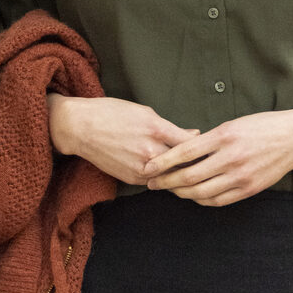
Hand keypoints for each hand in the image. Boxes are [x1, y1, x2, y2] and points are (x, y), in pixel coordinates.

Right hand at [47, 94, 198, 185]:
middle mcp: (150, 151)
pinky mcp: (132, 178)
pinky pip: (155, 181)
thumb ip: (170, 127)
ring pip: (171, 176)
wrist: (80, 128)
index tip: (212, 149)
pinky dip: (164, 178)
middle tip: (210, 164)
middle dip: (197, 164)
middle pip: (184, 164)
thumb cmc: (111, 113)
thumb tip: (193, 135)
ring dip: (182, 174)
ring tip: (196, 172)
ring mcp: (141, 167)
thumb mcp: (145, 112)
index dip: (204, 148)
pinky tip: (171, 174)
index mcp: (156, 129)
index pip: (191, 144)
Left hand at [142, 109, 292, 205]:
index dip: (163, 162)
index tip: (148, 167)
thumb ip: (210, 139)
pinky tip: (193, 195)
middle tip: (152, 183)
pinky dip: (201, 200)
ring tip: (170, 190)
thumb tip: (183, 152)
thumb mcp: (233, 124)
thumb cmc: (261, 127)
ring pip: (201, 192)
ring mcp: (241, 176)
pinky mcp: (249, 189)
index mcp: (224, 136)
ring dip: (181, 193)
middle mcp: (231, 157)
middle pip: (189, 176)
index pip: (185, 152)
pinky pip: (218, 200)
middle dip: (166, 181)